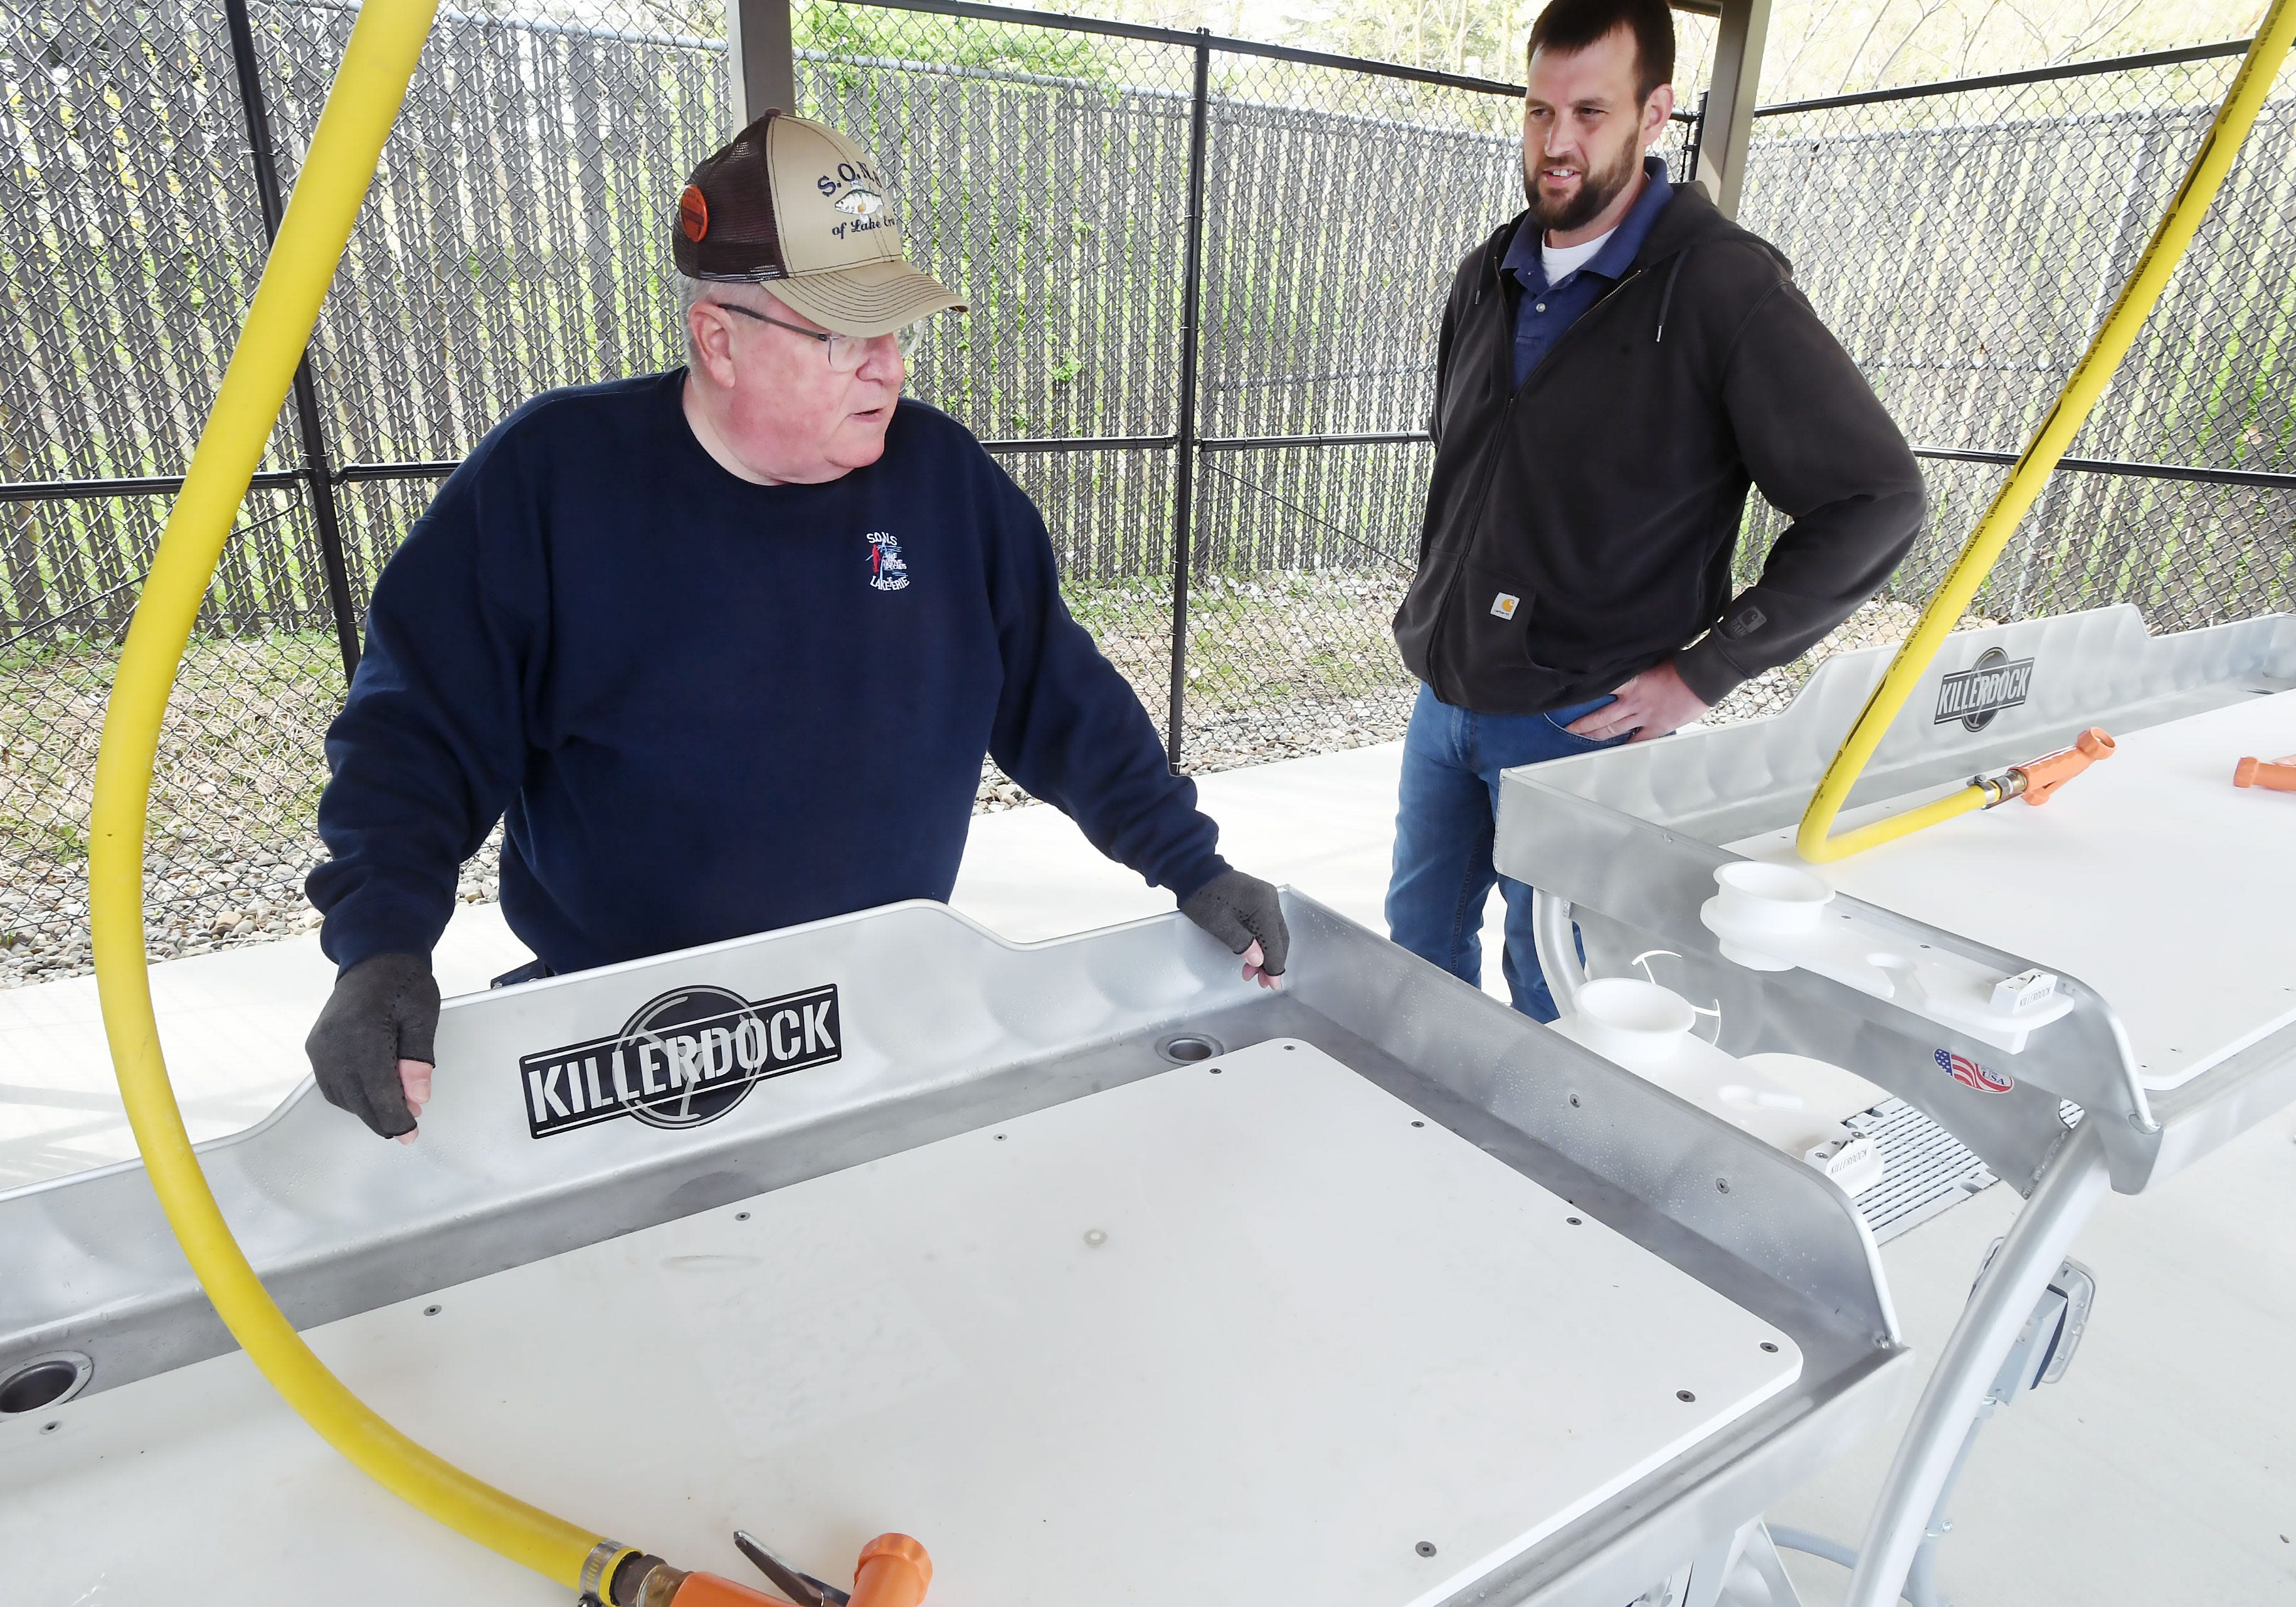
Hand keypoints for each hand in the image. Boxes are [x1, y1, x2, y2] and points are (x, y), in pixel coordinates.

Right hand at [305, 953, 439, 1140]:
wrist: (374, 957)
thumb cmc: (404, 983)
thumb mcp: (422, 1016)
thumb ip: (418, 1058)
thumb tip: (417, 1097)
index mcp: (363, 1031)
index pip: (377, 1090)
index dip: (394, 1117)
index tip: (411, 1133)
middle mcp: (334, 1042)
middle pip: (356, 1098)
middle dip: (382, 1118)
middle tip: (407, 1127)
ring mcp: (320, 1045)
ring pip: (340, 1096)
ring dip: (366, 1109)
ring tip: (394, 1110)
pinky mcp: (315, 1045)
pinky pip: (330, 1084)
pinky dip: (350, 1096)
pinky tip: (371, 1096)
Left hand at [1179, 869, 1288, 988]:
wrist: (1193, 870)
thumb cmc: (1202, 897)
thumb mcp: (1220, 925)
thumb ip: (1242, 944)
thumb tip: (1259, 960)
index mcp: (1263, 906)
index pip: (1274, 943)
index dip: (1273, 967)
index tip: (1272, 985)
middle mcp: (1270, 900)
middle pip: (1279, 938)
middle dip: (1271, 962)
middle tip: (1261, 981)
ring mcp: (1266, 896)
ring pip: (1274, 931)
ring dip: (1266, 952)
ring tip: (1252, 971)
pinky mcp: (1259, 896)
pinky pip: (1267, 923)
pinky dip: (1263, 940)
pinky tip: (1253, 952)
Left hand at [1565, 660, 1708, 743]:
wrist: (1703, 678)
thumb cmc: (1681, 665)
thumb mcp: (1652, 662)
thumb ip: (1635, 669)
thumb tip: (1623, 668)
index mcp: (1630, 683)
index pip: (1601, 688)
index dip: (1584, 693)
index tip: (1571, 696)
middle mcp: (1633, 702)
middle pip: (1601, 716)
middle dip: (1583, 723)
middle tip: (1570, 727)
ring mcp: (1643, 716)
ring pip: (1613, 729)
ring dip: (1597, 734)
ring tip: (1584, 738)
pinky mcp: (1657, 727)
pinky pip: (1637, 741)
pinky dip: (1626, 747)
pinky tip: (1615, 751)